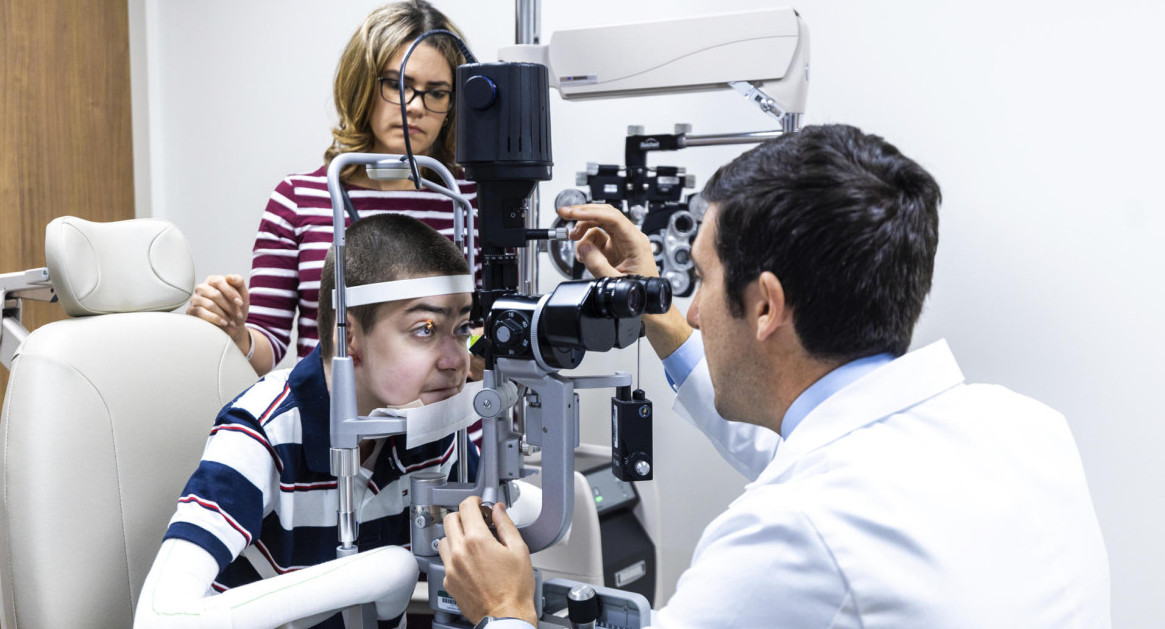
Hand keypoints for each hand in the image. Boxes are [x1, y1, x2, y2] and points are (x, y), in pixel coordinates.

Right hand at [187, 274, 251, 353]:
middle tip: (238, 315)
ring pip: (210, 305)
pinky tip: (224, 323)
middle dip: (230, 307)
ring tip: (232, 321)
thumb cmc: (236, 308)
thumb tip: (229, 277)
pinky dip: (215, 319)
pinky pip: (201, 313)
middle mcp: (202, 288)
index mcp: (213, 280)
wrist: (232, 326)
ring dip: (224, 314)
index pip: (219, 282)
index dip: (231, 293)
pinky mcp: (191, 311)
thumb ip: (238, 282)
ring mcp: (195, 299)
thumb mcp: (243, 294)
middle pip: (215, 295)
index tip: (240, 303)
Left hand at [438, 496, 536, 625]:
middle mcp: (459, 552)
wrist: (506, 616)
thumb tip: (497, 510)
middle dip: (463, 516)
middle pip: (450, 519)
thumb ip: (506, 525)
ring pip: (443, 539)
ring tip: (470, 541)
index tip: (479, 504)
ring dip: (455, 535)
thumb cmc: (515, 589)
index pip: (466, 507)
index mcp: (477, 540)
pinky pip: (444, 560)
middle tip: (476, 521)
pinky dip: (454, 555)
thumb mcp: (519, 550)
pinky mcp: (448, 581)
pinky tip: (468, 560)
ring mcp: (451, 567)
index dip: (474, 501)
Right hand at [558, 204, 692, 357]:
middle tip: (565, 215)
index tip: (572, 213)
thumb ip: (597, 264)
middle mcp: (630, 239)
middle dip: (583, 215)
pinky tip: (584, 255)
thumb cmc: (642, 295)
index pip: (611, 217)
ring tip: (575, 243)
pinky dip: (587, 244)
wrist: (649, 308)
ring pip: (599, 226)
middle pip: (604, 215)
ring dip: (584, 231)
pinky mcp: (616, 250)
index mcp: (635, 242)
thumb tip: (582, 247)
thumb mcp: (615, 281)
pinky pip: (598, 239)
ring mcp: (622, 244)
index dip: (589, 212)